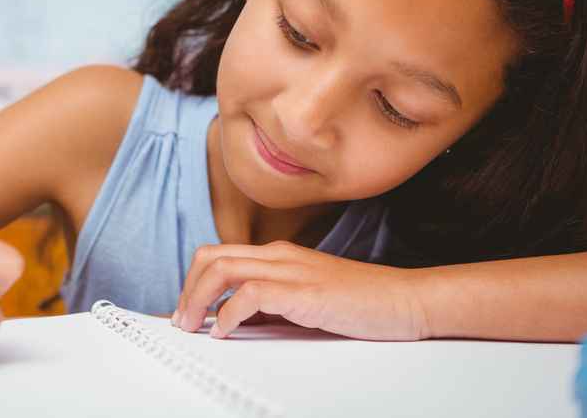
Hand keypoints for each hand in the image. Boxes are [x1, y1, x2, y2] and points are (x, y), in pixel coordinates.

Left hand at [171, 241, 430, 340]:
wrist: (405, 300)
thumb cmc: (360, 304)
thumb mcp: (304, 303)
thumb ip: (271, 307)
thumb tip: (234, 322)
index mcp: (278, 256)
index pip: (219, 256)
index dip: (192, 282)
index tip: (181, 311)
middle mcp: (279, 256)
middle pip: (211, 257)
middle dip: (187, 289)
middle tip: (181, 322)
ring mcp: (290, 269)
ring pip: (222, 268)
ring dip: (198, 299)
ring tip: (193, 327)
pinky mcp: (303, 290)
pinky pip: (250, 292)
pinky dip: (229, 312)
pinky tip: (225, 331)